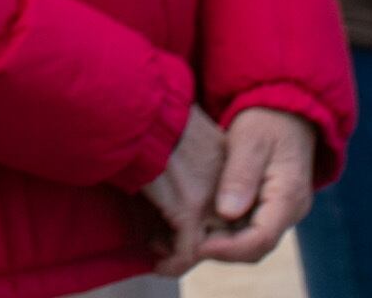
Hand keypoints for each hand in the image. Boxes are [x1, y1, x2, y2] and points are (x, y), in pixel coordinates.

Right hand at [140, 106, 224, 275]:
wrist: (140, 109)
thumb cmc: (153, 114)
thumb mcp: (187, 130)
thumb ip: (193, 151)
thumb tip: (178, 163)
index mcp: (229, 163)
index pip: (231, 204)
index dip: (212, 220)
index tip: (185, 223)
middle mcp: (227, 186)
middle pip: (224, 228)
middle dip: (199, 240)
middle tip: (170, 241)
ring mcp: (210, 199)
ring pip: (207, 244)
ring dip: (182, 254)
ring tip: (161, 252)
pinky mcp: (187, 210)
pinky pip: (187, 251)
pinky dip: (174, 263)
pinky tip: (159, 264)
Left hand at [196, 107, 316, 264]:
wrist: (285, 111)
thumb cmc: (266, 121)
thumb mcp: (250, 141)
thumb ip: (240, 175)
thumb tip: (227, 212)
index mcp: (288, 196)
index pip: (261, 238)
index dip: (229, 248)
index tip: (198, 246)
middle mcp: (289, 210)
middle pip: (255, 246)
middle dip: (221, 250)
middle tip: (184, 244)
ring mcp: (280, 210)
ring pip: (251, 241)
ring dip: (221, 243)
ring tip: (186, 236)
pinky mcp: (269, 206)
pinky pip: (248, 228)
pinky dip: (225, 231)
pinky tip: (199, 222)